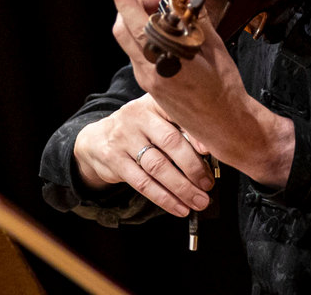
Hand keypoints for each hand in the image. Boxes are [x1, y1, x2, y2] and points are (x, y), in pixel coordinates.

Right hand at [73, 93, 213, 216]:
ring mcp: (124, 139)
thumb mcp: (158, 118)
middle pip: (170, 142)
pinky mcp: (115, 161)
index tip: (212, 150)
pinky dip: (164, 198)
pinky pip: (143, 183)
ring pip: (158, 166)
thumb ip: (181, 128)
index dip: (196, 132)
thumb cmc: (141, 129)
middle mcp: (139, 117)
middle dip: (193, 167)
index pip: (178, 115)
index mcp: (156, 102)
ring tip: (199, 201)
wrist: (97, 138)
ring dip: (182, 188)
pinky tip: (180, 207)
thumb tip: (212, 153)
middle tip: (209, 184)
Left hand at [105, 0, 294, 187]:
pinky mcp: (149, 84)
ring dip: (137, 19)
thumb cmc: (224, 87)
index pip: (135, 22)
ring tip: (162, 8)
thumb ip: (195, 20)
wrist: (223, 124)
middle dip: (133, 6)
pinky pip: (137, 52)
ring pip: (128, 40)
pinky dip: (144, 34)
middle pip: (123, 29)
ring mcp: (146, 78)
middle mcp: (149, 70)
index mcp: (167, 59)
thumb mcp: (215, 47)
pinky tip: (164, 28)